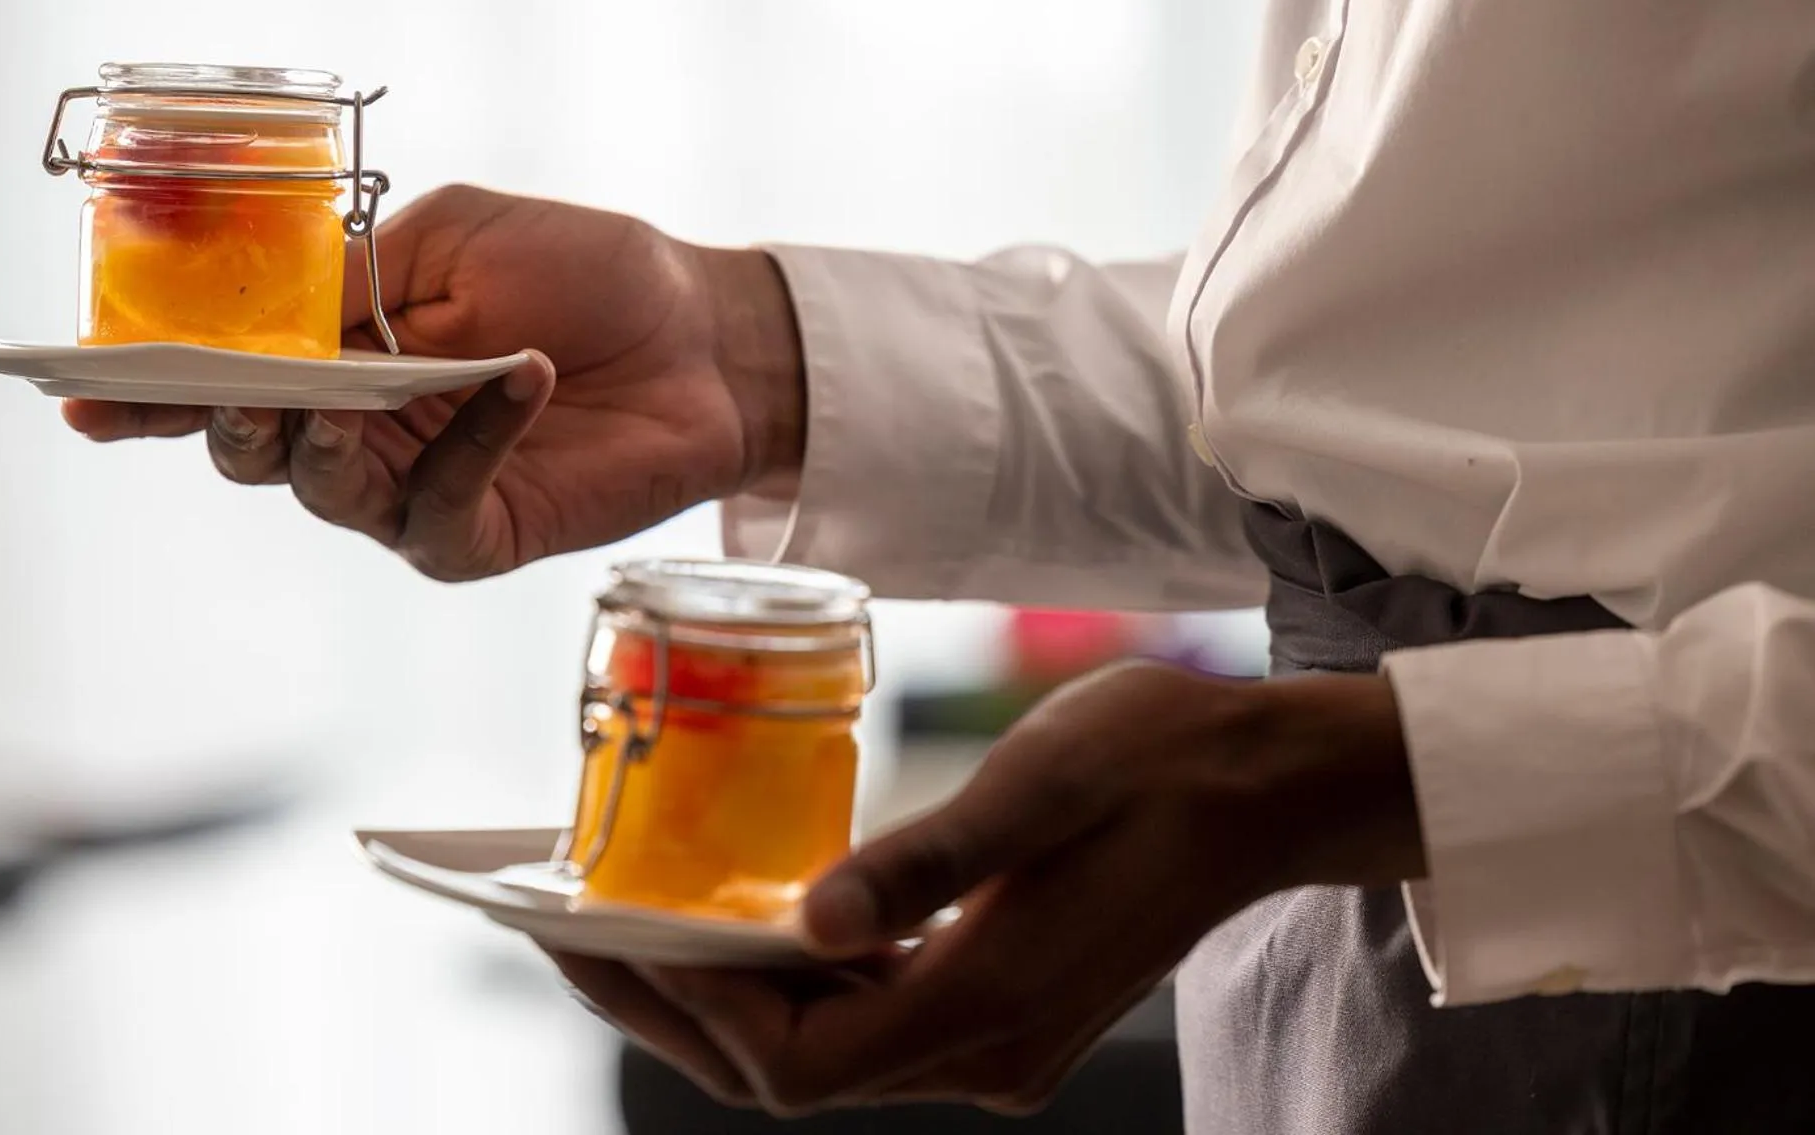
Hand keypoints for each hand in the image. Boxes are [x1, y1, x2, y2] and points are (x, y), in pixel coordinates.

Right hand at [62, 185, 804, 578]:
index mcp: (341, 352)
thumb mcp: (456, 235)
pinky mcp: (481, 534)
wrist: (702, 332)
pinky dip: (469, 443)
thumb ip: (357, 271)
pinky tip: (518, 379)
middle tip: (232, 388)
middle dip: (222, 418)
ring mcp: (416, 489)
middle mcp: (362, 430)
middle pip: (251, 448)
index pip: (225, 375)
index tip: (77, 387)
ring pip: (320, 490)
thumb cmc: (585, 273)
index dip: (150, 386)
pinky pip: (437, 509)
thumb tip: (262, 297)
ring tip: (344, 396)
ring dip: (320, 441)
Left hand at [549, 662, 1424, 1115]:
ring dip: (720, 995)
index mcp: (988, 1003)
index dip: (688, 1008)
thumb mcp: (1041, 783)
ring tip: (625, 929)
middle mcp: (983, 1048)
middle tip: (566, 940)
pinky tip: (745, 923)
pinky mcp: (998, 1004)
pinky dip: (788, 979)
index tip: (599, 936)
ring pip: (820, 1046)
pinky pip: (864, 1015)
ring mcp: (994, 1037)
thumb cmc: (1158, 760)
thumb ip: (928, 859)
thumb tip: (808, 922)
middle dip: (671, 1007)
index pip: (796, 1059)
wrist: (1262, 783)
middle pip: (789, 1068)